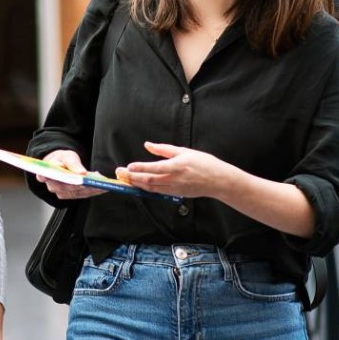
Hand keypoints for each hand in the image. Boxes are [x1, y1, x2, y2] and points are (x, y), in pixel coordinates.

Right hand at [37, 149, 104, 199]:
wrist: (61, 162)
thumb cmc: (62, 159)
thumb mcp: (67, 156)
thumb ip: (73, 164)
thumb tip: (82, 173)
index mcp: (46, 175)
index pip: (58, 182)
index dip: (69, 183)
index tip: (83, 182)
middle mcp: (53, 187)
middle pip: (69, 189)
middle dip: (85, 186)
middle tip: (97, 182)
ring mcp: (61, 193)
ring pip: (77, 193)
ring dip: (91, 190)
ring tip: (103, 184)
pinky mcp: (70, 196)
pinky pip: (82, 195)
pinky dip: (92, 191)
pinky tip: (102, 187)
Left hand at [118, 142, 244, 199]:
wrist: (218, 181)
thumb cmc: (204, 163)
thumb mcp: (184, 151)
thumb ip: (164, 149)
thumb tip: (148, 145)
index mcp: (176, 167)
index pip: (153, 168)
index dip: (139, 168)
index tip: (128, 166)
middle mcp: (173, 179)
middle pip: (148, 180)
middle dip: (132, 177)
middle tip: (120, 173)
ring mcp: (174, 189)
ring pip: (150, 188)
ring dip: (136, 183)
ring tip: (125, 178)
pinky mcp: (175, 194)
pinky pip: (157, 191)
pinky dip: (146, 188)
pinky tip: (138, 184)